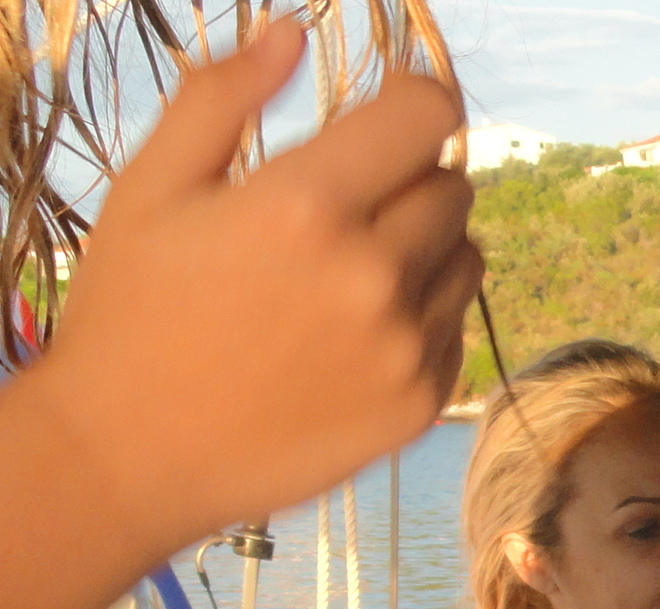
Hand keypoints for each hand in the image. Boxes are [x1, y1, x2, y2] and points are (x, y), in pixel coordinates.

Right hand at [27, 19, 479, 555]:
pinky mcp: (420, 403)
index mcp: (307, 207)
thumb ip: (225, 97)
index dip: (419, 99)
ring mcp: (405, 347)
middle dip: (413, 177)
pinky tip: (353, 330)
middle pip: (453, 187)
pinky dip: (422, 314)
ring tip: (349, 268)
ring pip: (467, 257)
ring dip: (427, 246)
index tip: (398, 106)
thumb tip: (292, 34)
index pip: (427, 117)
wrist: (132, 454)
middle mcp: (373, 276)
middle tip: (350, 201)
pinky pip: (455, 327)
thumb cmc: (131, 311)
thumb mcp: (154, 187)